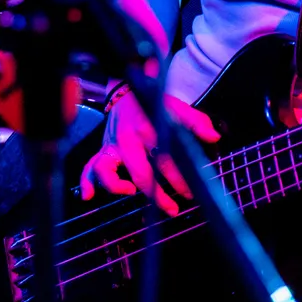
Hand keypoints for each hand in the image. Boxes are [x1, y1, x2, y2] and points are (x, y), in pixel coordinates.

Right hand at [79, 90, 220, 215]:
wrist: (128, 92)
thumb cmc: (155, 104)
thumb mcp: (178, 108)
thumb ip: (197, 122)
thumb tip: (214, 137)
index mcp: (151, 130)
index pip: (167, 160)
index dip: (180, 179)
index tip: (191, 193)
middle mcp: (130, 140)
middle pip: (141, 172)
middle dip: (157, 194)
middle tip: (173, 209)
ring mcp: (113, 146)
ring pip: (108, 170)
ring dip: (116, 187)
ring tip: (131, 195)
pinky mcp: (103, 150)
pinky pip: (89, 167)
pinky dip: (87, 182)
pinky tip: (89, 196)